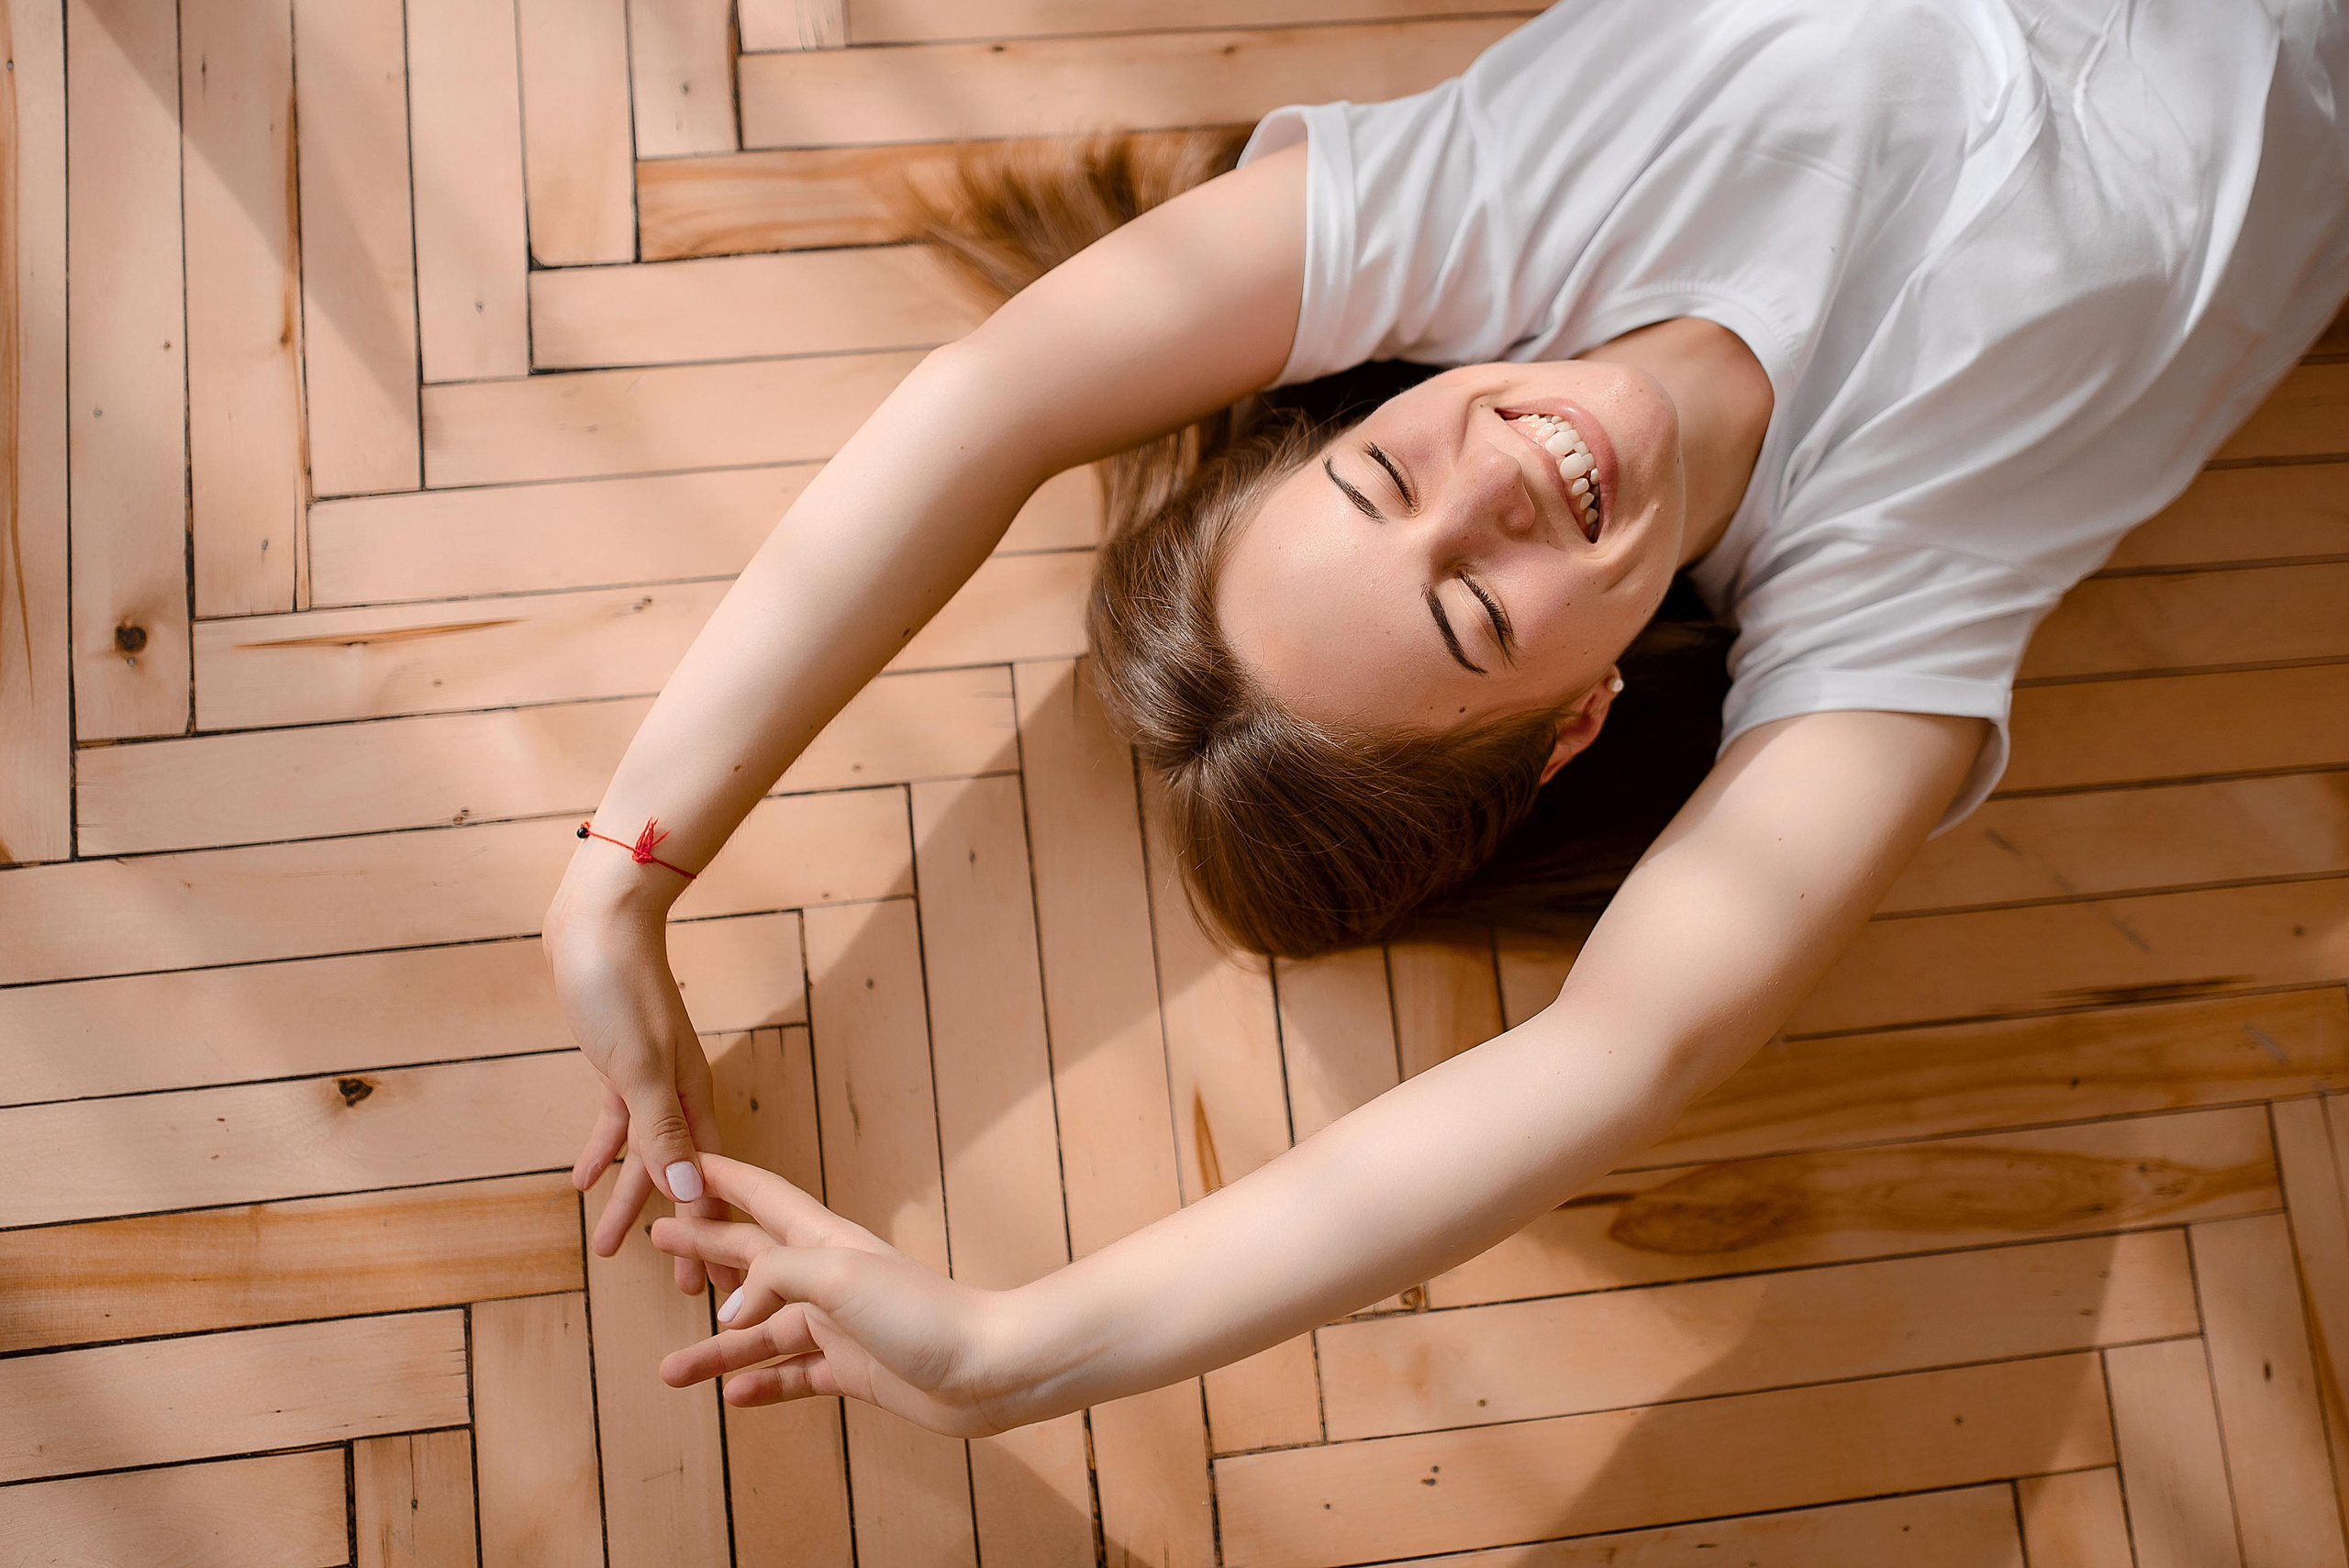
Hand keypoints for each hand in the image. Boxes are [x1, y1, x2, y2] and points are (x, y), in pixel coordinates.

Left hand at [542, 883, 738, 1295]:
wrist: (600, 923)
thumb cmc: (619, 990)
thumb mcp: (637, 1068)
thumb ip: (660, 1132)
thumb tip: (684, 1195)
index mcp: (693, 1101)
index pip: (707, 1185)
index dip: (710, 1237)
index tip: (717, 1289)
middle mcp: (680, 1096)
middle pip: (681, 1179)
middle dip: (682, 1234)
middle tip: (684, 1289)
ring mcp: (651, 1080)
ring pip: (646, 1157)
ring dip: (632, 1201)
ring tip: (612, 1249)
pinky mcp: (621, 1064)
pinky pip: (618, 1124)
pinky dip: (604, 1153)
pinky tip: (582, 1180)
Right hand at [650, 1155, 1026, 1438]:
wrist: (988, 1367)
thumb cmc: (922, 1313)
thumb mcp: (839, 1276)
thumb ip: (776, 1276)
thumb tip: (732, 1311)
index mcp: (826, 1241)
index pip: (762, 1198)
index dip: (722, 1180)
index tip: (682, 1165)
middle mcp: (829, 1278)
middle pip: (752, 1260)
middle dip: (705, 1251)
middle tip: (655, 1242)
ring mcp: (842, 1326)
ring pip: (764, 1333)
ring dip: (717, 1350)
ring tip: (669, 1371)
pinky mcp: (856, 1370)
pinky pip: (796, 1374)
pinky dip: (763, 1384)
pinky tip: (731, 1396)